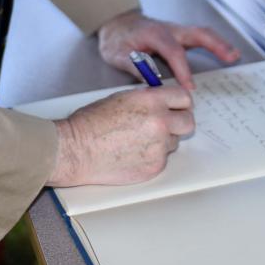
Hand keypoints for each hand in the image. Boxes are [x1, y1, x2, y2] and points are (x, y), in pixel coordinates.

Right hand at [48, 85, 194, 186]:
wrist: (76, 150)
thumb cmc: (91, 123)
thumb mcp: (122, 98)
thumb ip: (148, 100)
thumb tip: (164, 104)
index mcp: (152, 100)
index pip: (185, 97)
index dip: (181, 103)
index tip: (178, 107)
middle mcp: (160, 122)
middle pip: (188, 122)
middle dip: (179, 123)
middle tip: (166, 125)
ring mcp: (159, 147)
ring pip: (174, 142)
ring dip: (162, 141)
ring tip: (137, 141)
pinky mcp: (155, 167)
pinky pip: (162, 159)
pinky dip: (151, 157)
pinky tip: (132, 154)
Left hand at [97, 10, 240, 89]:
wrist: (113, 24)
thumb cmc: (116, 40)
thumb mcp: (117, 55)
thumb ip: (135, 67)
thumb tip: (152, 83)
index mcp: (154, 33)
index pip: (173, 51)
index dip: (183, 70)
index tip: (189, 88)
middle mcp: (169, 29)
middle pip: (196, 33)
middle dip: (215, 45)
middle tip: (231, 57)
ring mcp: (175, 30)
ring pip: (201, 33)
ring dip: (219, 43)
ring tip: (235, 55)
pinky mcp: (178, 35)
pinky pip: (199, 37)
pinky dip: (213, 44)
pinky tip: (225, 53)